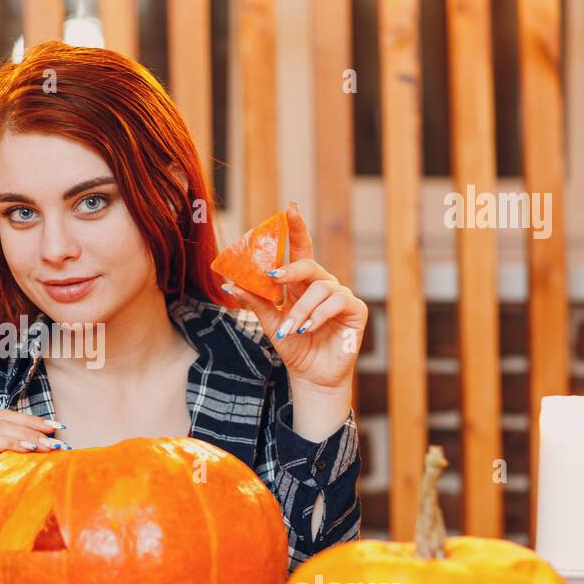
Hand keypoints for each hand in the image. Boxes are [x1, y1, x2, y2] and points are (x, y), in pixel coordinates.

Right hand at [0, 406, 66, 550]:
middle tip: (57, 434)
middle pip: (2, 418)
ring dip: (27, 435)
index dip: (30, 419)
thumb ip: (5, 449)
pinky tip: (29, 450)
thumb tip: (32, 436)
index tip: (56, 427)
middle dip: (33, 426)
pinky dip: (12, 443)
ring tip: (49, 445)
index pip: (2, 416)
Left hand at [221, 203, 367, 438]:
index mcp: (301, 283)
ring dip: (301, 310)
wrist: (311, 375)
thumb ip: (254, 300)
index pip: (300, 249)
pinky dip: (318, 315)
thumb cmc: (292, 347)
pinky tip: (307, 328)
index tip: (289, 208)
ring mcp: (340, 296)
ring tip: (291, 329)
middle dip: (291, 268)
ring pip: (320, 288)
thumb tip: (228, 282)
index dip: (296, 228)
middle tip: (272, 275)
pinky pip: (337, 302)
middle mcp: (322, 284)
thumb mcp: (269, 322)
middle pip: (309, 263)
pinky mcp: (355, 310)